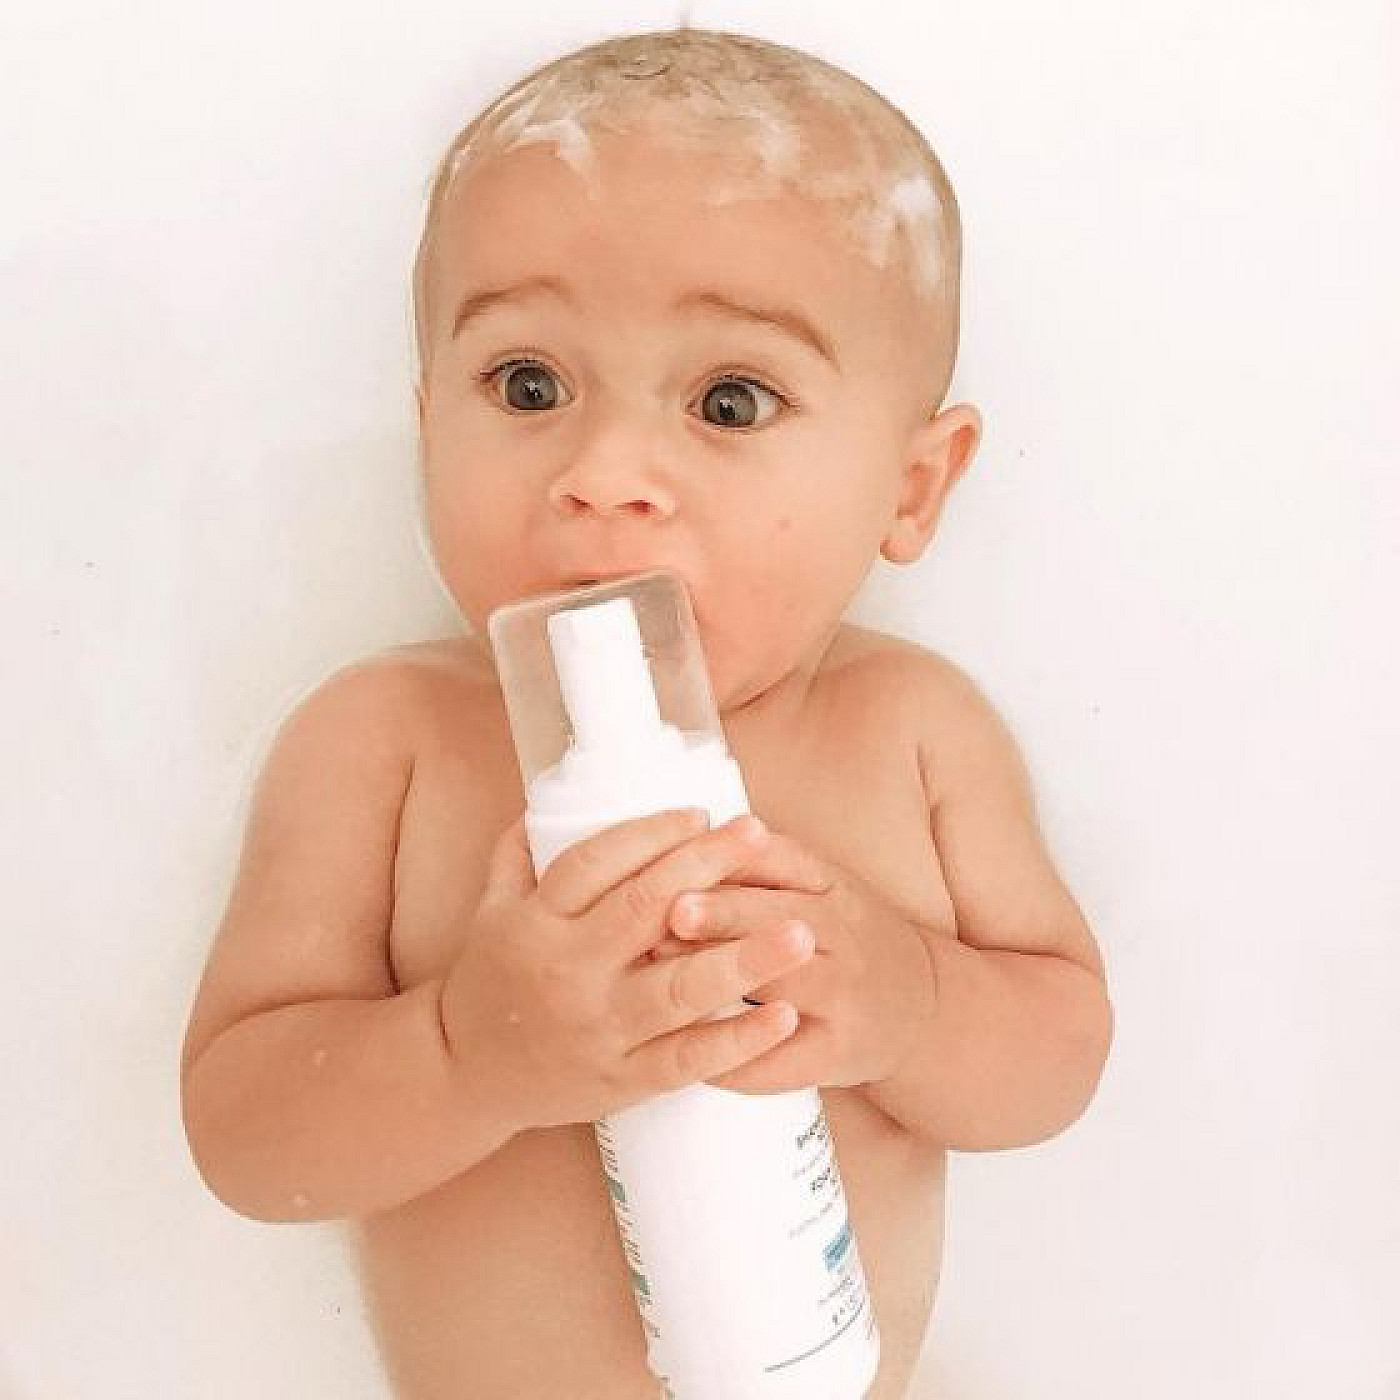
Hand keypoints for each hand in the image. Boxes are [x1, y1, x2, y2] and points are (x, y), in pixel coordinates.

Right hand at [437, 810, 818, 1132]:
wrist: (464, 1075)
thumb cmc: (488, 980)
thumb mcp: (490, 909)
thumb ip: (519, 853)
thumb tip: (552, 794)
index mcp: (537, 922)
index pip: (596, 862)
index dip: (651, 833)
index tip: (700, 812)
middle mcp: (569, 971)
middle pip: (646, 910)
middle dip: (709, 868)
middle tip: (758, 835)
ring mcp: (600, 1028)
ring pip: (680, 987)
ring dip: (746, 957)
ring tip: (802, 930)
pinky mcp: (623, 1080)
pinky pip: (688, 1060)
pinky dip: (739, 1041)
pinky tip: (785, 1017)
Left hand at [655, 821, 935, 1094]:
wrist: (921, 1008)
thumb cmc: (850, 937)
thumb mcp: (822, 885)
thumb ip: (762, 866)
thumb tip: (684, 846)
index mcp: (835, 888)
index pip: (786, 862)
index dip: (738, 859)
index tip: (686, 858)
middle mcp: (845, 939)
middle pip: (784, 921)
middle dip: (729, 915)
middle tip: (677, 911)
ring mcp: (844, 999)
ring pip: (787, 985)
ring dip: (733, 979)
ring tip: (677, 977)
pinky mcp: (838, 1054)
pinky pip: (785, 1061)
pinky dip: (739, 1061)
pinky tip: (694, 1053)